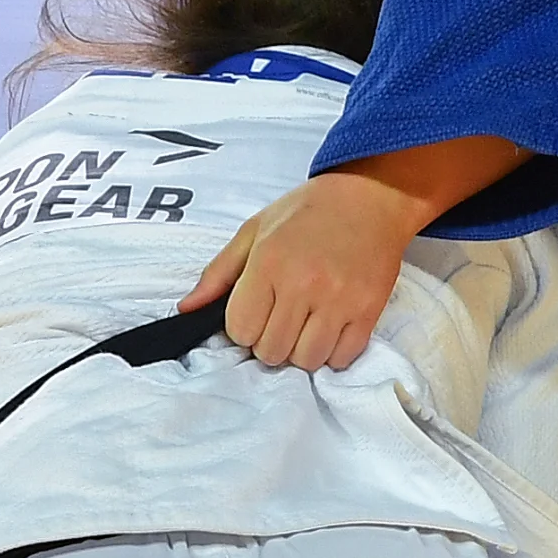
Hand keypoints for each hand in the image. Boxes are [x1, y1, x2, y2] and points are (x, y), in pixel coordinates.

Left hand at [186, 169, 428, 370]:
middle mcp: (304, 285)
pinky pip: (342, 358)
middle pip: (271, 351)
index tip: (256, 311)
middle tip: (281, 317)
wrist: (370, 196)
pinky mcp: (369, 311)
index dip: (243, 327)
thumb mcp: (254, 230)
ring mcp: (340, 300)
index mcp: (270, 263)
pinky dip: (332, 352)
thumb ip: (218, 273)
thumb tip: (186, 309)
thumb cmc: (308, 212)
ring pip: (306, 360)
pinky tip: (330, 328)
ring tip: (305, 324)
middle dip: (270, 341)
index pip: (240, 330)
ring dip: (300, 350)